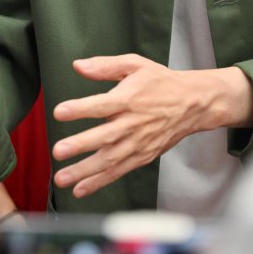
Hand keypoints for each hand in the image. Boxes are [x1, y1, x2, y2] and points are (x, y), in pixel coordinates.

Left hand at [51, 55, 252, 198]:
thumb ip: (105, 66)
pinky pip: (119, 171)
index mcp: (129, 98)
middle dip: (80, 145)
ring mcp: (138, 143)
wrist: (193, 104)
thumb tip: (79, 65)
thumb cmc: (162, 83)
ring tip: (62, 178)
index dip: (80, 109)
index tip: (59, 112)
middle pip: (104, 136)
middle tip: (58, 151)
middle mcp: (132, 123)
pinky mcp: (143, 156)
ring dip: (85, 171)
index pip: (101, 105)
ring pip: (109, 159)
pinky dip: (100, 181)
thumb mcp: (135, 65)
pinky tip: (81, 188)